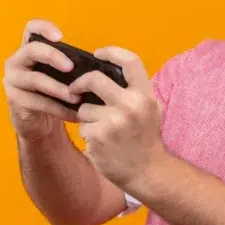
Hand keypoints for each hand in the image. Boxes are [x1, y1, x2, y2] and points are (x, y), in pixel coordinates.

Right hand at [3, 19, 82, 140]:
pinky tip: (75, 115)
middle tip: (71, 68)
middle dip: (53, 56)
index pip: (31, 29)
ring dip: (59, 88)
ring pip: (36, 79)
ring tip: (77, 97)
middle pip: (32, 50)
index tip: (60, 37)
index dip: (44, 28)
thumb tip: (97, 67)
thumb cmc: (54, 94)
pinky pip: (39, 102)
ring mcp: (12, 80)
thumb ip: (70, 66)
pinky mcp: (14, 100)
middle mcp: (16, 61)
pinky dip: (60, 109)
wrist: (39, 123)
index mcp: (29, 50)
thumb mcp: (62, 76)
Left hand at [69, 46, 166, 189]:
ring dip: (87, 116)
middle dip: (80, 83)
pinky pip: (82, 127)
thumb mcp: (151, 108)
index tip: (97, 53)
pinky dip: (88, 133)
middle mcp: (131, 105)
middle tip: (74, 89)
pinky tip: (101, 142)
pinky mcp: (98, 137)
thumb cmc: (145, 138)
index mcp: (145, 95)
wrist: (148, 172)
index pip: (129, 61)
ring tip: (102, 129)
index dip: (110, 52)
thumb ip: (133, 90)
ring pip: (84, 107)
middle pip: (94, 79)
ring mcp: (113, 121)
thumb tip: (105, 69)